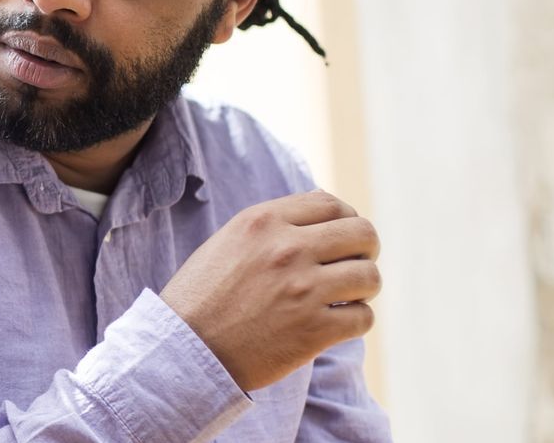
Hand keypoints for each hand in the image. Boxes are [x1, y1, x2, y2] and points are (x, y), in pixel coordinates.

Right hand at [159, 190, 380, 390]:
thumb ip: (273, 226)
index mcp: (263, 222)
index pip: (332, 204)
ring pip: (370, 277)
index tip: (343, 239)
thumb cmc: (203, 296)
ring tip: (345, 298)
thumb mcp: (229, 241)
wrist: (184, 349)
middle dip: (365, 250)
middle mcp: (287, 249)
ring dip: (363, 288)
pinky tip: (336, 324)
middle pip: (362, 234)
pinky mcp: (314, 330)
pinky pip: (363, 318)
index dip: (347, 220)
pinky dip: (355, 321)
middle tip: (352, 267)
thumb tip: (324, 211)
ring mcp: (303, 290)